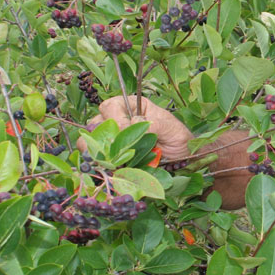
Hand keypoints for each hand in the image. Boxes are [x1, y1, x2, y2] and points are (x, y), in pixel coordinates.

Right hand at [79, 96, 193, 160]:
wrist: (184, 157)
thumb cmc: (178, 137)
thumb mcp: (170, 128)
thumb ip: (154, 124)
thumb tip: (133, 122)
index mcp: (132, 106)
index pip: (111, 106)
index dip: (115, 119)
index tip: (125, 131)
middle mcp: (119, 120)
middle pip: (96, 122)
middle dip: (100, 136)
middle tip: (109, 150)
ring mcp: (114, 137)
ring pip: (91, 140)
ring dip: (95, 151)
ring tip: (106, 161)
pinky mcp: (113, 154)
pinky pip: (97, 157)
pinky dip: (100, 163)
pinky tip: (107, 168)